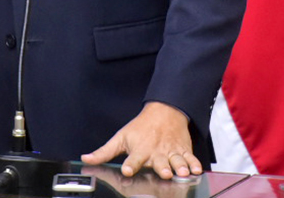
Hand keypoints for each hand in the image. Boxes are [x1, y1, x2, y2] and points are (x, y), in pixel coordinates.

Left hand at [81, 101, 201, 178]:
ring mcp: (171, 151)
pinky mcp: (183, 150)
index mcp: (140, 149)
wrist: (165, 111)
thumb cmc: (141, 127)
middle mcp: (156, 152)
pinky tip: (196, 169)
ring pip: (176, 160)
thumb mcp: (121, 137)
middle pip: (159, 161)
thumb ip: (104, 152)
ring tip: (182, 172)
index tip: (127, 169)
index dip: (130, 164)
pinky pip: (190, 157)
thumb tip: (86, 159)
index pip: (134, 158)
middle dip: (162, 167)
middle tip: (164, 172)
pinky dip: (194, 163)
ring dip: (180, 166)